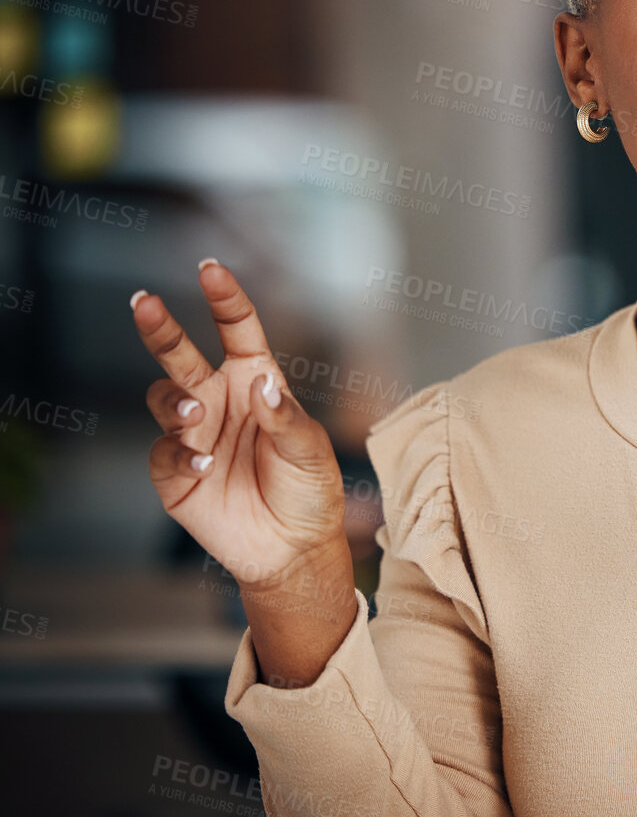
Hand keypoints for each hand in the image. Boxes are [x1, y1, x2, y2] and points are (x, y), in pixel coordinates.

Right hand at [132, 259, 347, 591]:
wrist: (293, 548)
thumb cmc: (309, 490)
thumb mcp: (312, 450)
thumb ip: (286, 416)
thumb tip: (262, 385)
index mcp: (256, 382)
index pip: (236, 330)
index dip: (224, 299)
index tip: (209, 268)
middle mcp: (219, 401)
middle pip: (180, 354)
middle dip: (160, 327)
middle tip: (145, 302)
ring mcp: (193, 435)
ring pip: (163, 399)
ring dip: (175, 401)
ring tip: (197, 415)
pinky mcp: (174, 473)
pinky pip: (163, 453)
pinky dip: (179, 454)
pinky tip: (204, 464)